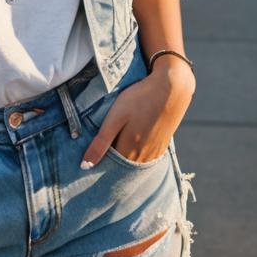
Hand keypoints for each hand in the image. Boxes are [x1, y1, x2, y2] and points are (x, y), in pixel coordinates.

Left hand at [80, 60, 194, 166]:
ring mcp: (154, 152)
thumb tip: (85, 166)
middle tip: (99, 150)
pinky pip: (145, 157)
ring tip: (114, 145)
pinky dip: (135, 154)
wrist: (171, 88)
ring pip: (134, 162)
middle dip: (110, 162)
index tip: (88, 160)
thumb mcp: (116, 117)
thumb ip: (101, 142)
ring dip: (123, 157)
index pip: (109, 167)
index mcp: (129, 152)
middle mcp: (143, 157)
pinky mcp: (162, 145)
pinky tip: (131, 142)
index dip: (98, 163)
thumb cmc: (140, 99)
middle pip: (122, 167)